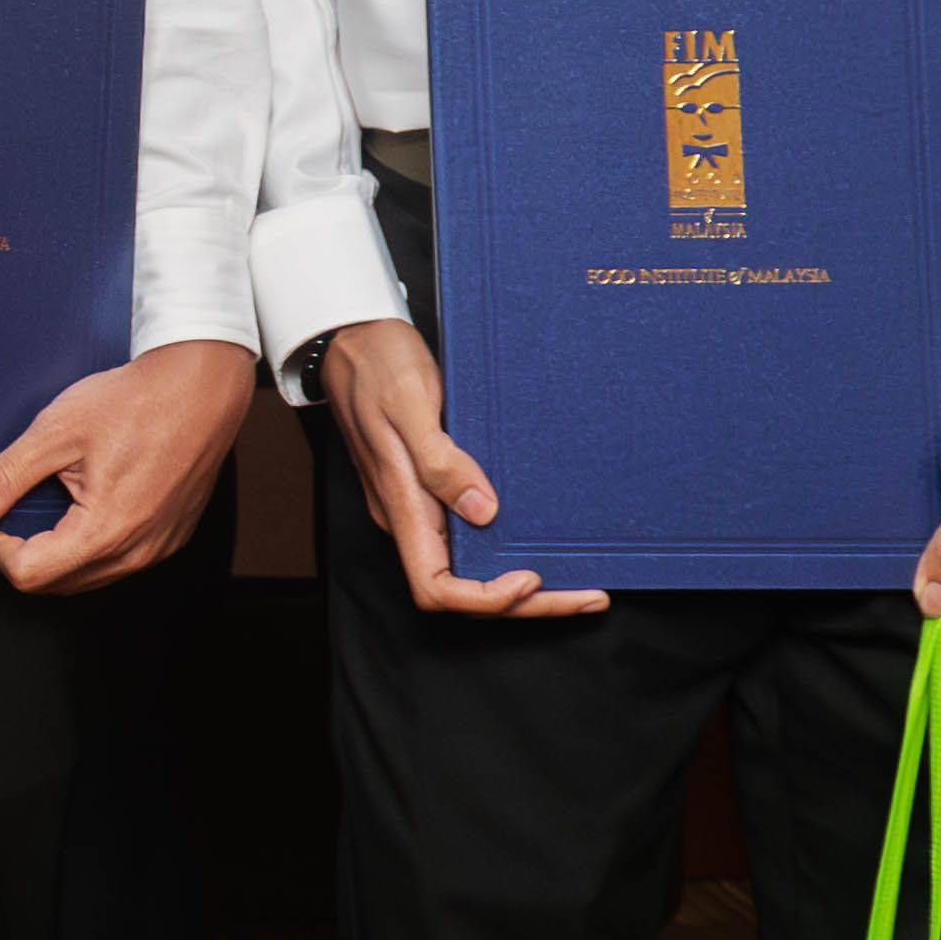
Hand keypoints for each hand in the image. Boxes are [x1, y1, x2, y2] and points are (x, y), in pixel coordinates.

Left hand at [0, 337, 260, 596]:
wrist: (198, 386)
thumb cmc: (136, 402)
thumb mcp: (53, 433)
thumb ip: (2, 479)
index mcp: (106, 529)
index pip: (30, 573)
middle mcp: (137, 549)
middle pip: (56, 584)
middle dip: (15, 561)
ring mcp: (158, 547)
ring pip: (86, 578)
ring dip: (49, 560)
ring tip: (27, 523)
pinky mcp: (170, 537)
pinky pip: (116, 564)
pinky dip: (83, 553)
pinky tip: (71, 520)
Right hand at [318, 319, 604, 620]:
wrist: (351, 337)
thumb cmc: (377, 363)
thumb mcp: (410, 403)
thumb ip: (441, 460)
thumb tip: (483, 512)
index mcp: (401, 505)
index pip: (436, 587)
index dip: (485, 598)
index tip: (531, 578)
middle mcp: (409, 516)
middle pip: (464, 588)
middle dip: (527, 602)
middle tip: (589, 596)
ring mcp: (419, 504)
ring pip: (470, 568)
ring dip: (525, 584)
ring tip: (581, 580)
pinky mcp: (431, 488)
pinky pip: (471, 537)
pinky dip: (510, 548)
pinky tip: (544, 538)